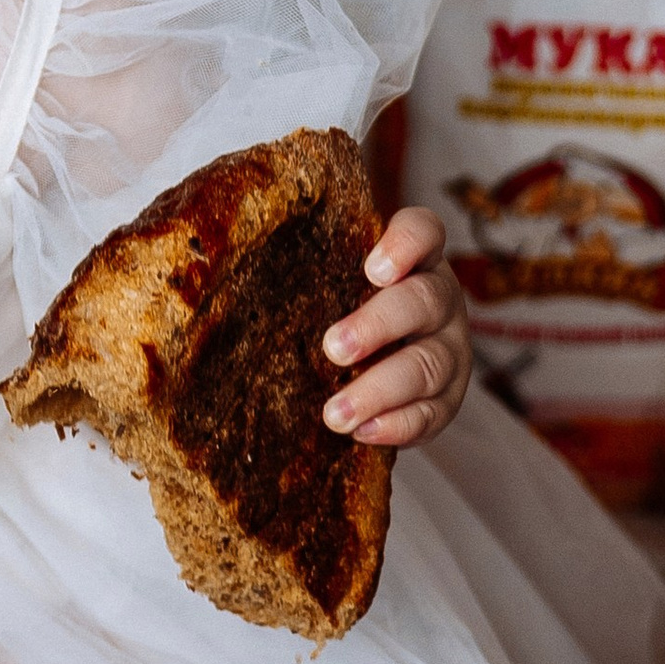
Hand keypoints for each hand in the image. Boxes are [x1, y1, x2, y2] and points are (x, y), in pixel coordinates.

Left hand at [322, 207, 468, 448]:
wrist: (380, 359)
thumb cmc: (341, 304)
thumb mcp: (331, 275)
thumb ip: (299, 262)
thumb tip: (214, 262)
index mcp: (414, 258)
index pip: (423, 231)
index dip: (405, 244)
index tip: (372, 269)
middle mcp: (440, 299)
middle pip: (423, 301)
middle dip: (377, 325)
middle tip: (333, 348)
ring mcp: (449, 350)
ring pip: (427, 365)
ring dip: (380, 390)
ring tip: (335, 413)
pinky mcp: (447, 399)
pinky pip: (431, 414)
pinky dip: (397, 425)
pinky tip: (361, 432)